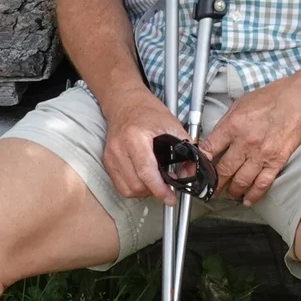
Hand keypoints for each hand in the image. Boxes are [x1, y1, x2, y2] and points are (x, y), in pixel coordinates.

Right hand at [101, 89, 186, 203]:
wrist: (125, 102)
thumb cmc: (148, 111)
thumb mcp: (172, 125)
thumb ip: (185, 148)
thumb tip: (193, 171)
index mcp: (135, 137)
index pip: (146, 171)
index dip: (159, 189)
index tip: (170, 198)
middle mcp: (119, 148)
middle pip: (136, 184)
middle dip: (154, 190)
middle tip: (168, 186)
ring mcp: (110, 156)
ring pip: (127, 189)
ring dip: (144, 191)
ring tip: (156, 182)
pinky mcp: (107, 161)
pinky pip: (120, 185)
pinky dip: (134, 188)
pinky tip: (145, 180)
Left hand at [202, 76, 300, 204]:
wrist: (299, 99)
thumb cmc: (273, 97)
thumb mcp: (241, 103)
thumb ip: (227, 122)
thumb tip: (216, 138)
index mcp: (233, 126)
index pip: (209, 149)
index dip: (200, 162)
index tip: (197, 170)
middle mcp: (245, 142)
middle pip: (223, 170)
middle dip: (213, 183)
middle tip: (209, 190)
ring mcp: (261, 154)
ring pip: (241, 181)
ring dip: (232, 191)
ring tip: (228, 194)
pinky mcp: (277, 161)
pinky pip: (263, 184)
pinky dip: (254, 195)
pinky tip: (248, 200)